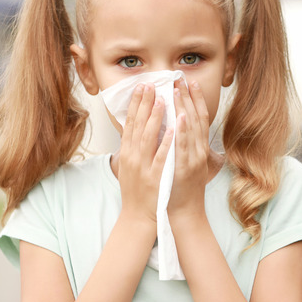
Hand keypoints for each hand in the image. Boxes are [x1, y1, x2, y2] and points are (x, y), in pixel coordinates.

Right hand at [118, 83, 173, 223]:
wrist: (139, 218)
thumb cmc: (138, 192)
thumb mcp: (131, 166)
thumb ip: (134, 147)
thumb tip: (137, 127)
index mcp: (128, 153)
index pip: (130, 123)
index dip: (135, 103)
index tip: (141, 86)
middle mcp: (133, 157)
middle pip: (138, 125)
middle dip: (144, 103)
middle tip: (150, 83)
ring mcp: (144, 167)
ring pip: (148, 138)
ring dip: (155, 117)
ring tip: (162, 99)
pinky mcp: (155, 177)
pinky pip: (162, 156)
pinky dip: (168, 142)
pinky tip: (174, 128)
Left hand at [168, 80, 209, 218]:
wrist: (185, 212)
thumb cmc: (181, 188)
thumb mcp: (187, 162)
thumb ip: (184, 145)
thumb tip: (177, 125)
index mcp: (198, 148)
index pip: (199, 118)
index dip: (195, 99)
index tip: (189, 82)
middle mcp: (199, 151)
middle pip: (195, 118)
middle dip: (188, 97)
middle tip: (180, 78)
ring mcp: (193, 159)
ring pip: (190, 129)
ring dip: (184, 108)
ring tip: (178, 91)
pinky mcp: (185, 169)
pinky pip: (184, 148)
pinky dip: (183, 132)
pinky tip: (179, 118)